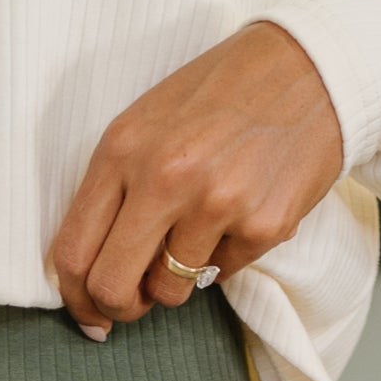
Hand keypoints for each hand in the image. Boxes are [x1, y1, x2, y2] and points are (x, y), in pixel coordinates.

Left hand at [51, 21, 342, 335]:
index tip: (89, 313)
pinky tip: (240, 211)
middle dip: (118, 308)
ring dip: (177, 279)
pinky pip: (220, 274)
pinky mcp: (261, 226)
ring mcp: (214, 203)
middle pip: (111, 287)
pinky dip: (224, 255)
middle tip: (136, 301)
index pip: (72, 251)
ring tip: (198, 232)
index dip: (74, 298)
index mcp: (123, 149)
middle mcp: (163, 177)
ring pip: (168, 292)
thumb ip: (114, 190)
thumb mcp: (148, 125)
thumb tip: (90, 276)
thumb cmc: (219, 97)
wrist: (308, 67)